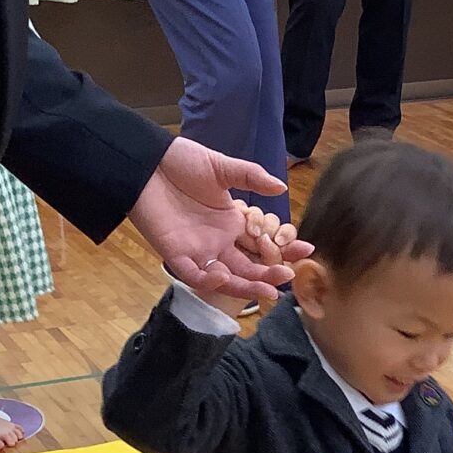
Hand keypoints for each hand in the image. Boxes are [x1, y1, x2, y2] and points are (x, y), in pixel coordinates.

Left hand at [128, 137, 310, 302]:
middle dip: (269, 274)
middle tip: (288, 275)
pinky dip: (209, 280)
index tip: (305, 250)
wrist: (146, 162)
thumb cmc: (181, 162)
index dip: (284, 249)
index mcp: (232, 223)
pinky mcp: (176, 254)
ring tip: (268, 290)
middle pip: (249, 267)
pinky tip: (223, 276)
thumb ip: (251, 177)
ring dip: (247, 286)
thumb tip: (281, 187)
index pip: (263, 244)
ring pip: (227, 277)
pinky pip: (195, 274)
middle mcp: (219, 242)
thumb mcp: (222, 167)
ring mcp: (199, 250)